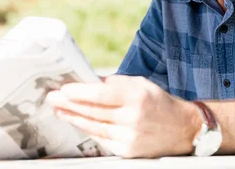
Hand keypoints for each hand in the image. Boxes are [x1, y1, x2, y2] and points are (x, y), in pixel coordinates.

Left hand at [45, 75, 200, 157]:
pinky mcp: (127, 150)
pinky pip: (101, 139)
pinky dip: (88, 130)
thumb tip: (87, 83)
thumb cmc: (157, 102)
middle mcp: (133, 117)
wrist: (182, 128)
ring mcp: (130, 136)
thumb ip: (114, 84)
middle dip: (69, 104)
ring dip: (74, 118)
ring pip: (94, 126)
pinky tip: (78, 123)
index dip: (79, 93)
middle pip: (93, 111)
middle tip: (52, 98)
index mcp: (137, 95)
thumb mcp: (140, 84)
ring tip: (60, 111)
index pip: (101, 95)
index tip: (63, 89)